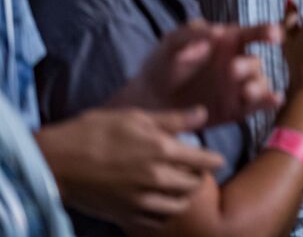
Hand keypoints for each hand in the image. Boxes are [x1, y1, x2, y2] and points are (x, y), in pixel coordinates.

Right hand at [36, 106, 223, 229]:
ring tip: (178, 186)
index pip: (203, 161)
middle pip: (194, 185)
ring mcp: (140, 200)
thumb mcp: (134, 117)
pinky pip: (156, 221)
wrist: (55, 162)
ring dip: (183, 196)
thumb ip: (172, 120)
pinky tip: (159, 201)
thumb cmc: (93, 132)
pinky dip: (163, 213)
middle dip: (198, 177)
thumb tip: (203, 114)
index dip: (213, 160)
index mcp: (161, 150)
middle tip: (193, 170)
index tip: (215, 159)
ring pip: (178, 205)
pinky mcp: (125, 215)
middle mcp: (155, 178)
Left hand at [110, 20, 282, 124]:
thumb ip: (191, 33)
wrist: (148, 100)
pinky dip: (269, 102)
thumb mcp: (171, 42)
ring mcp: (239, 88)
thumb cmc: (162, 64)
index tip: (274, 36)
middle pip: (255, 61)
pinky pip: (258, 105)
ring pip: (260, 84)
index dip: (267, 32)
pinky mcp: (236, 109)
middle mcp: (238, 64)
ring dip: (258, 86)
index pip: (253, 34)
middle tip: (232, 69)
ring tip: (246, 91)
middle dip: (247, 65)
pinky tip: (274, 99)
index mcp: (228, 43)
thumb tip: (218, 31)